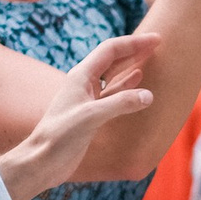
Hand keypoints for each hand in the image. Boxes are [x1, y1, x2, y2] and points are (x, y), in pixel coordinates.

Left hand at [0, 41, 155, 199]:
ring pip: (113, 74)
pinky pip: (113, 92)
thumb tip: (149, 95)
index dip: (134, 43)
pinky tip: (137, 81)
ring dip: (131, 63)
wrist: (43, 160)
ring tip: (150, 57)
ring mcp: (88, 97)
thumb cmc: (60, 137)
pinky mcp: (91, 113)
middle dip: (134, 49)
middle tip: (157, 42)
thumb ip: (120, 103)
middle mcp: (84, 83)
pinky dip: (126, 85)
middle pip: (113, 58)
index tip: (156, 39)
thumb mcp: (91, 117)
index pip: (111, 50)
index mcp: (81, 76)